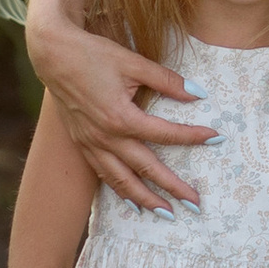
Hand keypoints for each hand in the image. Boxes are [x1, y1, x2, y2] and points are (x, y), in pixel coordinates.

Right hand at [27, 11, 208, 212]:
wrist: (53, 55)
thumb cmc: (93, 54)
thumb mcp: (133, 62)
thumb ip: (167, 80)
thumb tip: (198, 92)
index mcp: (122, 117)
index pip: (166, 134)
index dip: (193, 137)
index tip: (215, 138)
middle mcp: (107, 137)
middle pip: (146, 169)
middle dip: (172, 188)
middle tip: (195, 204)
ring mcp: (92, 143)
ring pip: (122, 180)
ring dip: (146, 199)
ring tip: (166, 213)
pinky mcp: (82, 143)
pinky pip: (103, 174)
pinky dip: (119, 190)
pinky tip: (132, 201)